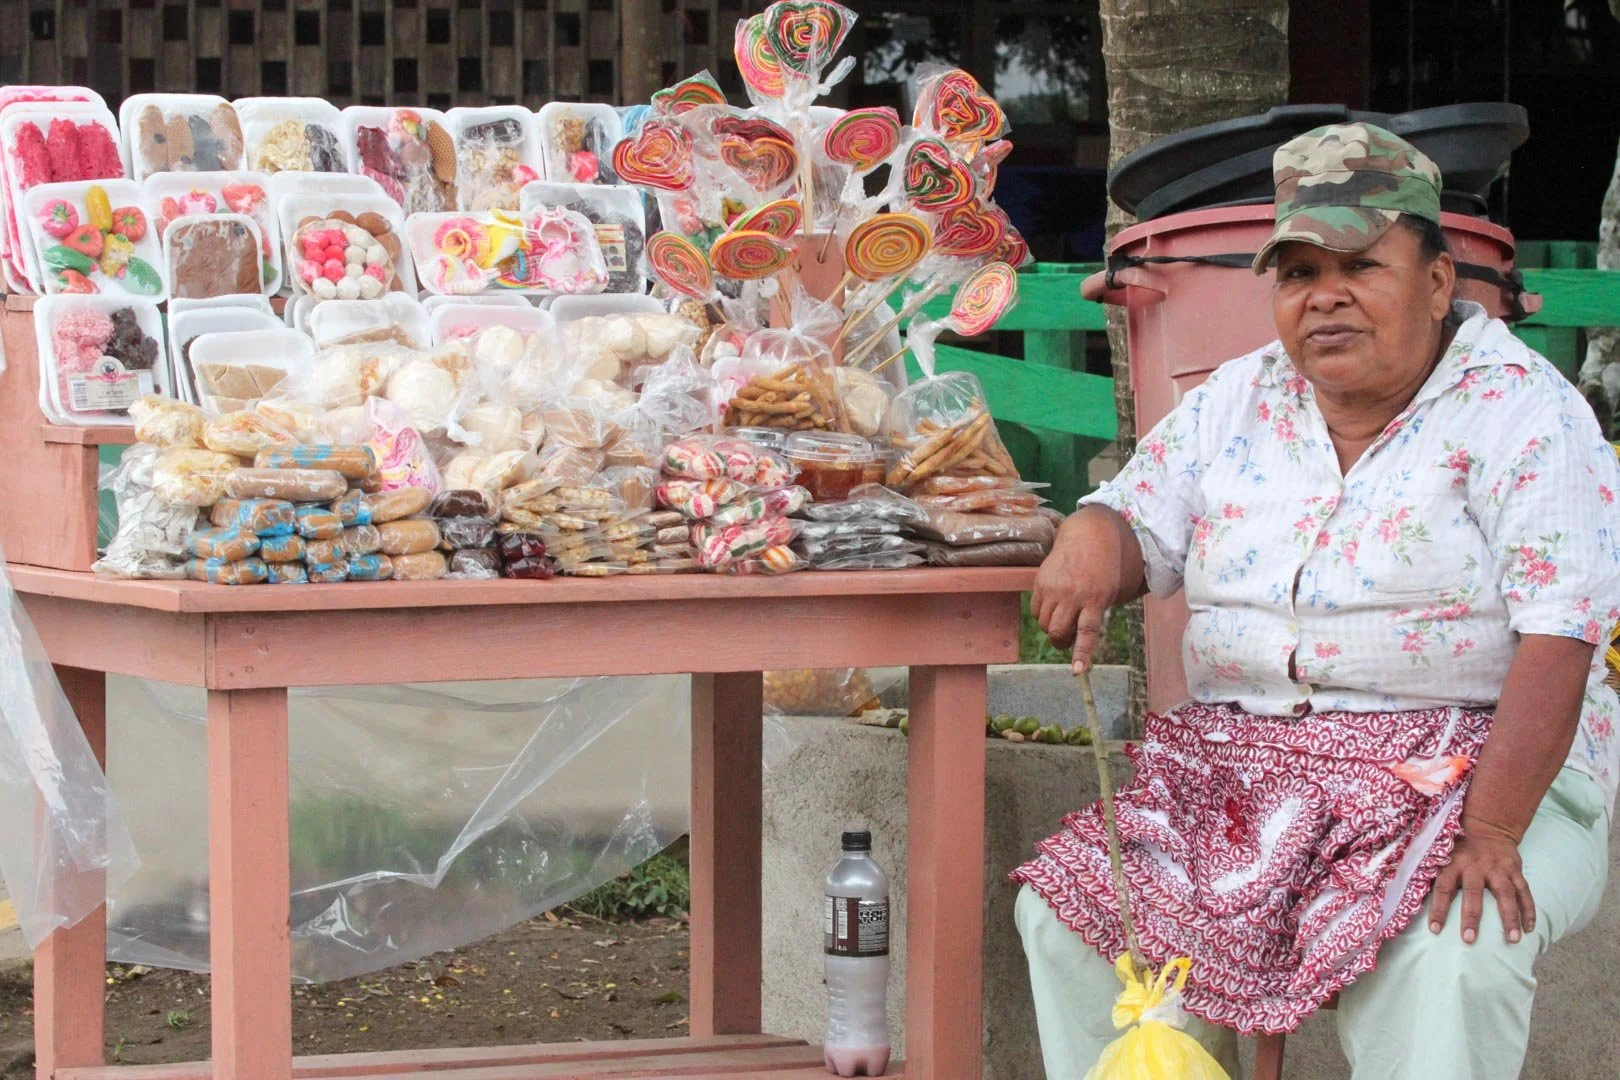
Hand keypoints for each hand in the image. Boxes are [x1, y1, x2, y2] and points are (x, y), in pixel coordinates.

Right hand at [1031, 510, 1122, 671]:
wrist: (1089, 536)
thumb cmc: (1103, 570)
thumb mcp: (1108, 592)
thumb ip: (1094, 615)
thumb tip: (1077, 641)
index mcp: (1095, 598)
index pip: (1087, 631)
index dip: (1081, 653)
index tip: (1077, 670)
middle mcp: (1073, 594)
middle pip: (1058, 631)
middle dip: (1061, 642)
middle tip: (1066, 641)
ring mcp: (1054, 588)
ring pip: (1044, 624)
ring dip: (1051, 628)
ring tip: (1061, 619)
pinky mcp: (1040, 582)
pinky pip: (1035, 610)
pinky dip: (1042, 615)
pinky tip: (1053, 605)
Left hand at [1428, 820, 1534, 943]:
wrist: (1489, 826)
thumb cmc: (1461, 848)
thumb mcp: (1446, 855)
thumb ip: (1437, 874)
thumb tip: (1415, 898)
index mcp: (1454, 863)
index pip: (1442, 887)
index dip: (1438, 909)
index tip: (1435, 930)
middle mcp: (1476, 866)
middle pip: (1473, 893)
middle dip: (1471, 917)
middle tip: (1469, 939)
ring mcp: (1498, 868)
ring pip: (1506, 894)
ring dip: (1509, 917)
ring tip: (1512, 939)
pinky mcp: (1515, 870)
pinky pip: (1524, 891)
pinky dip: (1528, 910)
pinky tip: (1529, 928)